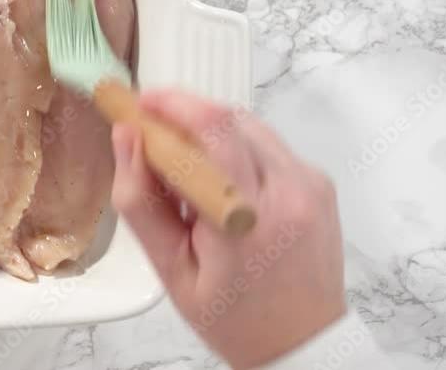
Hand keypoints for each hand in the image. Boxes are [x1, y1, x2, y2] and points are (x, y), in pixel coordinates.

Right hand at [111, 90, 345, 368]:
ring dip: (209, 133)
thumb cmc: (234, 316)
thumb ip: (140, 201)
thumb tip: (126, 138)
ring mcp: (309, 185)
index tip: (137, 106)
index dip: (168, 104)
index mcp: (244, 219)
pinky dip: (236, 151)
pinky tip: (221, 186)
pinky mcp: (318, 183)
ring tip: (187, 172)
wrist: (302, 341)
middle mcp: (287, 192)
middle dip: (183, 116)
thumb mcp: (170, 269)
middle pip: (228, 118)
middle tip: (152, 138)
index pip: (210, 129)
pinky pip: (268, 145)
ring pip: (248, 126)